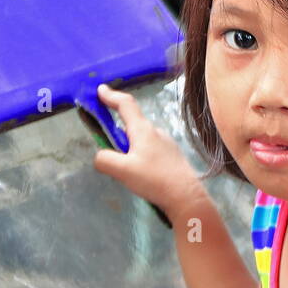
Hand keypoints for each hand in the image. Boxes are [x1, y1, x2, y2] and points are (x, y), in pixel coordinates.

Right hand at [94, 83, 205, 217]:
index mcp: (143, 130)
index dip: (111, 96)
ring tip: (125, 166)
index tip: (100, 90)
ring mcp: (167, 144)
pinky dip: (141, 154)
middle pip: (133, 122)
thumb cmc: (155, 180)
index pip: (125, 104)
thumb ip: (105, 160)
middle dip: (118, 126)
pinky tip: (142, 173)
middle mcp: (156, 132)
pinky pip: (151, 149)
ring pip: (142, 138)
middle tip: (107, 141)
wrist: (187, 198)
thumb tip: (100, 157)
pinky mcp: (173, 157)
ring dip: (130, 144)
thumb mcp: (123, 171)